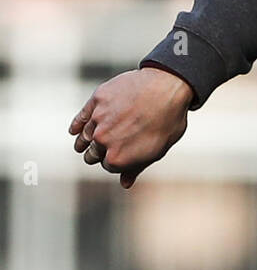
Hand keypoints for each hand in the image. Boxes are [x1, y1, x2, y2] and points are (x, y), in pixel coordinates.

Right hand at [68, 68, 193, 188]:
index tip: (120, 158)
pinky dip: (77, 125)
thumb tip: (125, 183)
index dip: (115, 163)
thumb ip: (137, 167)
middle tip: (99, 151)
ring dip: (84, 142)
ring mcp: (98, 119)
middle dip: (97, 154)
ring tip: (81, 144)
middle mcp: (103, 141)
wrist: (167, 86)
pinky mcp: (97, 100)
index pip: (108, 166)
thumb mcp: (157, 149)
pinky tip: (74, 130)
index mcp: (117, 159)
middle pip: (92, 153)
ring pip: (85, 136)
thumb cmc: (168, 120)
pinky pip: (81, 117)